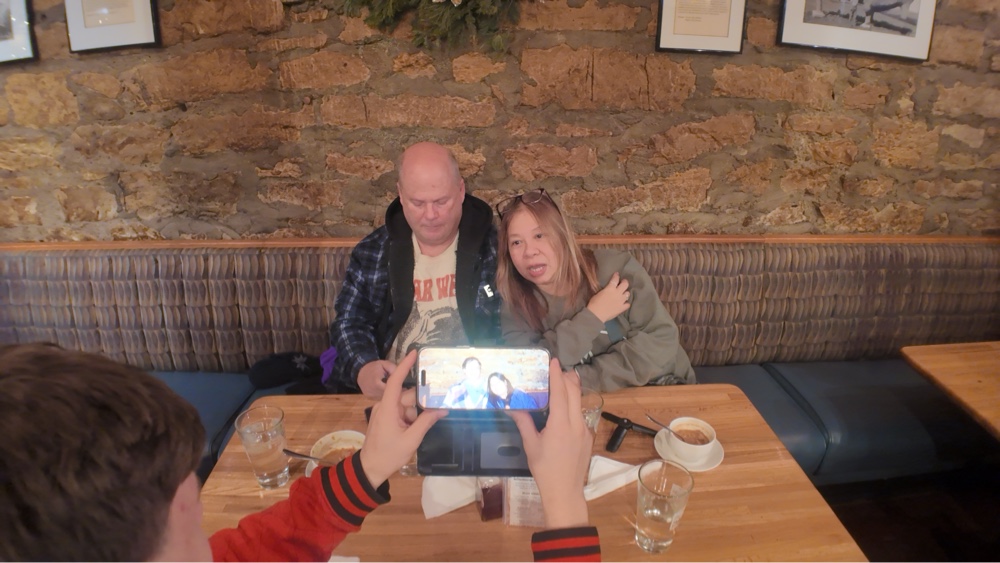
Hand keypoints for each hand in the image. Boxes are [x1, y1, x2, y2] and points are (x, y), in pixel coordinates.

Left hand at [358, 351, 445, 486]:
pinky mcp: (387, 419)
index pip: (396, 381)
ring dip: (419, 412)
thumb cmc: (389, 454)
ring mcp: (385, 412)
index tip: (414, 353)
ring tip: (435, 414)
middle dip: (423, 400)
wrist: (370, 469)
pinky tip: (423, 423)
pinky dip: (413, 416)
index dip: (404, 365)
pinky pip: (403, 412)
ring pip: (407, 405)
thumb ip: (426, 422)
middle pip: (408, 396)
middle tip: (443, 400)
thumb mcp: (411, 440)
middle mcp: (385, 406)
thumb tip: (442, 409)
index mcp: (388, 408)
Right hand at [509, 359, 592, 528]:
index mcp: (561, 424)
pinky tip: (563, 407)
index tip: (553, 360)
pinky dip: (572, 404)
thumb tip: (512, 408)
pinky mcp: (587, 436)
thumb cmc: (545, 469)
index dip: (556, 375)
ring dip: (571, 390)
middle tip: (556, 369)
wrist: (565, 492)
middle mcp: (576, 423)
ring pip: (579, 402)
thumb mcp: (531, 445)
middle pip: (574, 392)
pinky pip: (580, 414)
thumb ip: (524, 423)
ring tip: (560, 383)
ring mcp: (584, 430)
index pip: (560, 392)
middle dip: (566, 378)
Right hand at [586, 272, 630, 322]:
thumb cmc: (594, 303)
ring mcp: (621, 301)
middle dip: (625, 282)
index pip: (615, 279)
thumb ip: (605, 290)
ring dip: (625, 293)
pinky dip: (626, 303)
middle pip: (625, 284)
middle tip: (623, 282)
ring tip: (623, 293)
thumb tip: (607, 290)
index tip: (617, 274)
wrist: (596, 314)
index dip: (617, 276)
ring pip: (627, 294)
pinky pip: (628, 304)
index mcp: (610, 288)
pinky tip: (624, 303)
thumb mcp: (598, 293)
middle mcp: (617, 293)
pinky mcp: (622, 308)